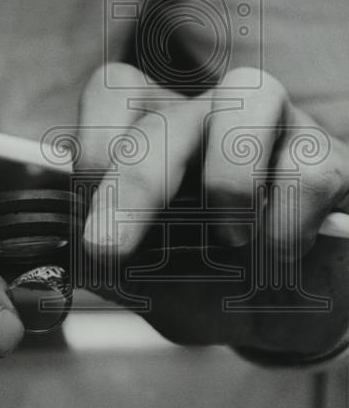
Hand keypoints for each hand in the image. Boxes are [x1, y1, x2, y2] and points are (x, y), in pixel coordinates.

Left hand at [78, 65, 348, 351]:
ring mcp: (277, 127)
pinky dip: (284, 226)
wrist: (287, 317)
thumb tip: (84, 258)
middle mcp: (211, 114)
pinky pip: (307, 168)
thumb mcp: (149, 283)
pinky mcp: (330, 159)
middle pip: (169, 112)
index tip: (88, 221)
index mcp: (153, 132)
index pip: (113, 90)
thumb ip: (114, 265)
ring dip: (227, 180)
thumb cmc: (208, 286)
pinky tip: (277, 259)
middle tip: (110, 248)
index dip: (93, 146)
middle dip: (134, 182)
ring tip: (228, 242)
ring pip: (250, 94)